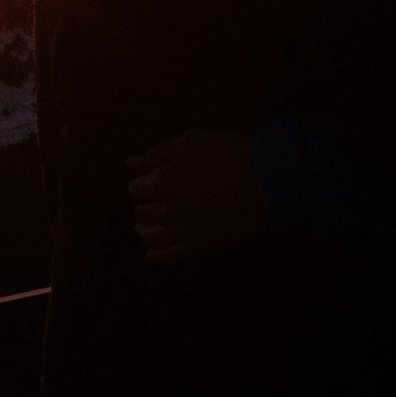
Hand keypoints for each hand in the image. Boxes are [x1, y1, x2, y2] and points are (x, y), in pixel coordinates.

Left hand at [125, 127, 267, 263]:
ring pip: (151, 236)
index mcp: (160, 183)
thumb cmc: (228, 154)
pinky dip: (158, 255)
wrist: (266, 183)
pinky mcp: (200, 247)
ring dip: (147, 228)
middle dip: (144, 204)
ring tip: (151, 222)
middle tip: (155, 197)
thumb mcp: (191, 140)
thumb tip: (130, 164)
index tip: (152, 178)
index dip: (142, 182)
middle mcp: (165, 212)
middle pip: (141, 213)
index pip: (135, 190)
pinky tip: (151, 253)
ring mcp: (182, 233)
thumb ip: (157, 154)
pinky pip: (170, 256)